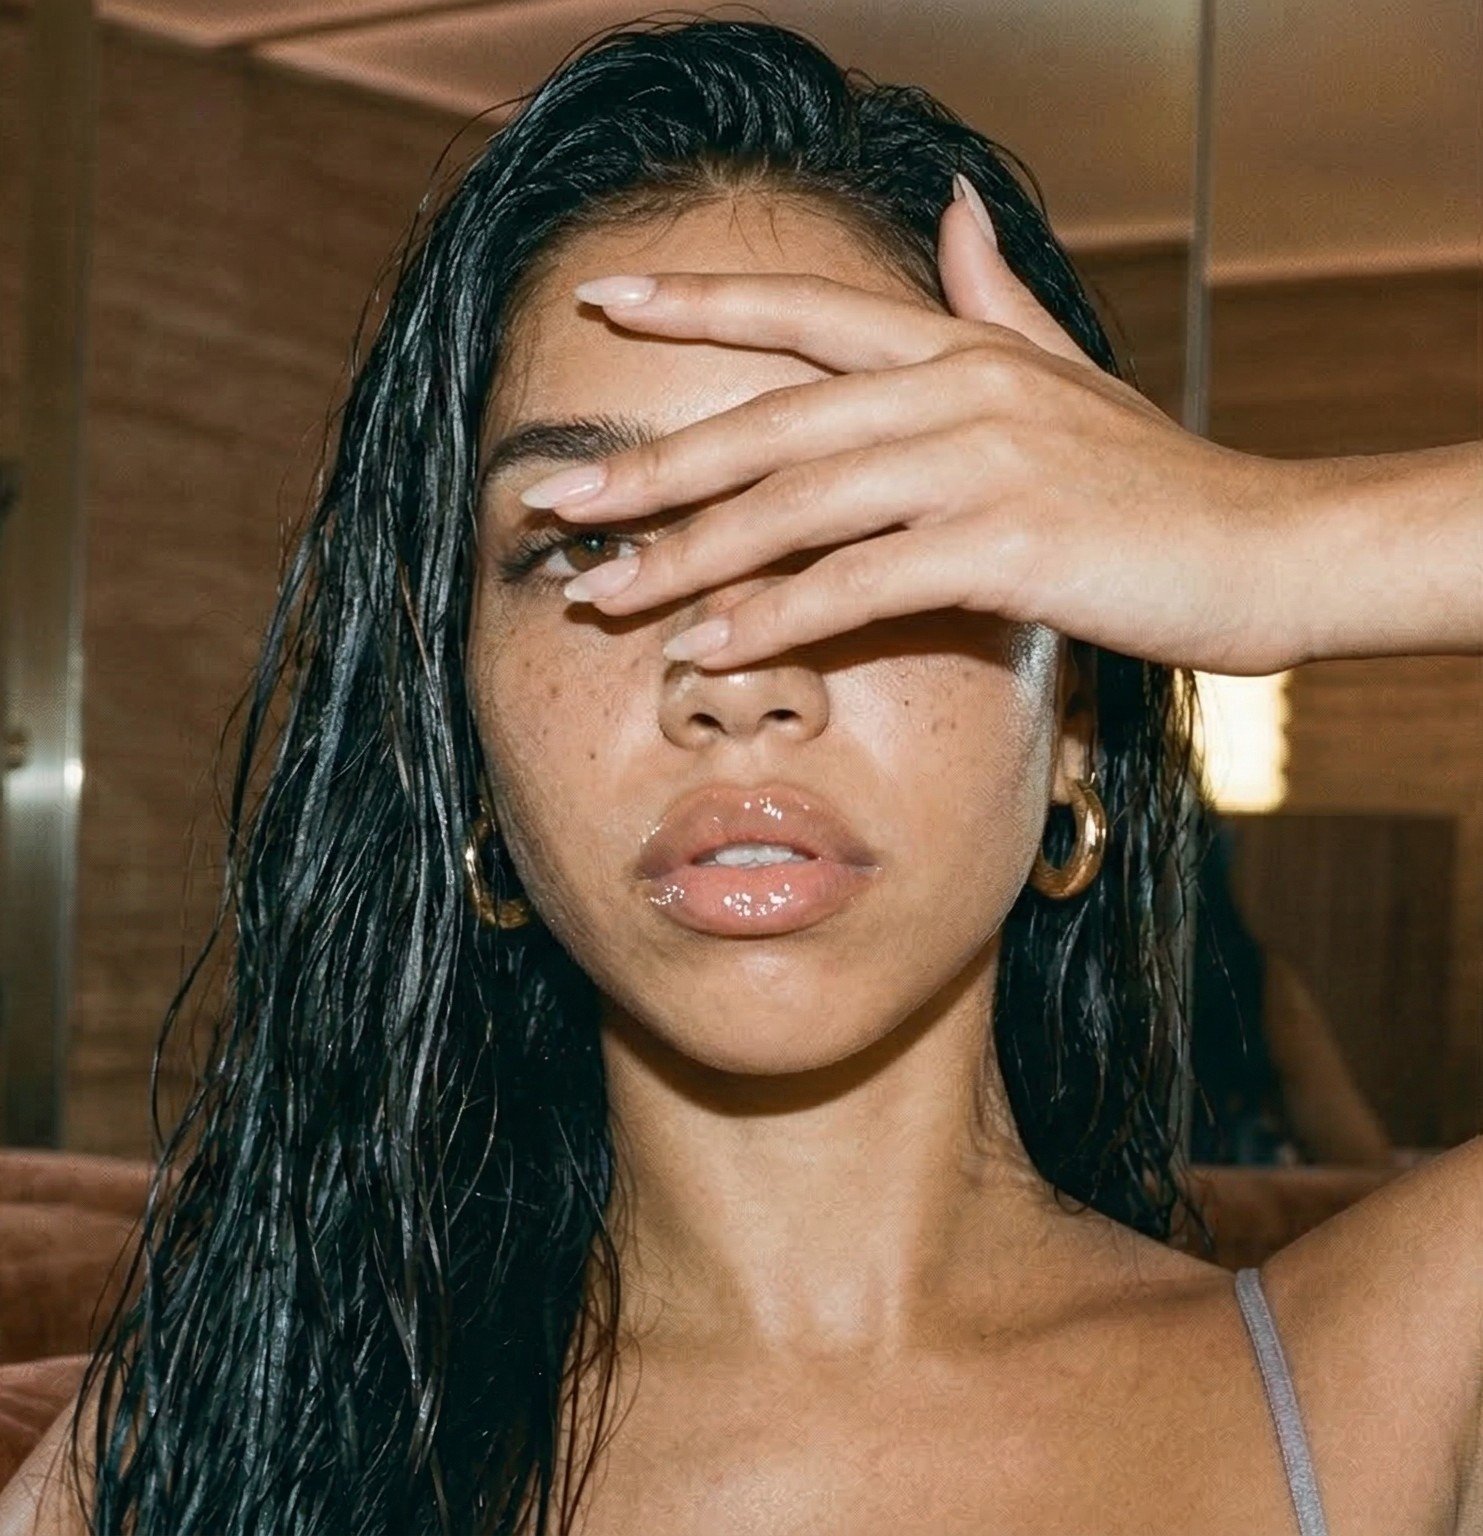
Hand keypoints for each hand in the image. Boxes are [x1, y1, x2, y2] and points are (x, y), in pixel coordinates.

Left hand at [529, 189, 1318, 675]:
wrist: (1267, 549)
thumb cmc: (1156, 479)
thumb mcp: (1068, 374)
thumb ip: (991, 299)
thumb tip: (948, 213)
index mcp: (959, 348)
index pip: (806, 311)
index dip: (700, 303)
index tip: (601, 300)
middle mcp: (957, 389)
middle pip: (771, 422)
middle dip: (652, 464)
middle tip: (553, 498)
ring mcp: (982, 462)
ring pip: (799, 505)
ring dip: (690, 555)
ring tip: (603, 591)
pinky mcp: (1008, 545)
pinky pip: (860, 582)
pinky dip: (779, 616)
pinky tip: (711, 647)